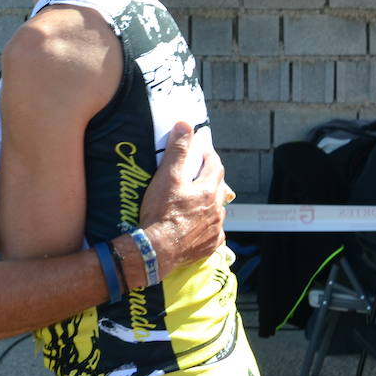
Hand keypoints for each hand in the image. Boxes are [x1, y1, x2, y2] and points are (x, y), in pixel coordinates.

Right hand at [136, 122, 228, 280]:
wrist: (157, 250)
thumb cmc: (161, 212)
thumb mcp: (167, 176)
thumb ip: (178, 150)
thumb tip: (185, 125)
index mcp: (208, 190)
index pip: (215, 165)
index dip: (208, 154)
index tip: (200, 148)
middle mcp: (217, 210)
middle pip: (218, 187)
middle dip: (210, 177)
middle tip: (197, 172)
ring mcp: (215, 229)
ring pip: (217, 210)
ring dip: (209, 202)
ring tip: (196, 200)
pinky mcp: (209, 246)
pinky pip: (214, 233)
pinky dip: (208, 226)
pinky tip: (199, 226)